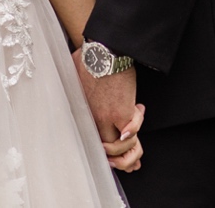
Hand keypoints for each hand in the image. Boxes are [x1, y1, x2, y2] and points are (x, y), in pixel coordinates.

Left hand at [72, 51, 141, 170]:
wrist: (103, 50)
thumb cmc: (88, 57)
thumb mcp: (75, 74)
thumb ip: (79, 85)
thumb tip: (77, 78)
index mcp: (84, 112)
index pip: (93, 138)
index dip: (105, 150)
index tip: (112, 156)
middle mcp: (95, 119)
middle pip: (107, 147)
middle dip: (121, 160)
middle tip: (132, 164)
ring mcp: (109, 118)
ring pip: (121, 146)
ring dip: (131, 149)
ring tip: (137, 143)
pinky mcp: (123, 113)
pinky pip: (133, 133)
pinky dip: (137, 128)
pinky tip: (139, 114)